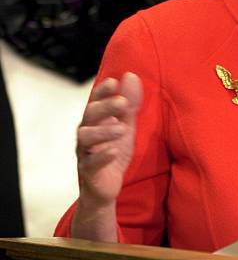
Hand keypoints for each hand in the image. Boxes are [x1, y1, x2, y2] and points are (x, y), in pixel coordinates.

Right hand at [76, 72, 141, 207]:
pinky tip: (114, 151)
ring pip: (85, 137)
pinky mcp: (89, 172)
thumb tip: (131, 75)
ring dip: (103, 131)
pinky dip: (102, 156)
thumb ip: (130, 103)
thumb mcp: (126, 124)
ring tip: (122, 128)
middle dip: (105, 107)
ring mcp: (85, 152)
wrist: (107, 184)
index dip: (102, 91)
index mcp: (96, 120)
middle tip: (123, 103)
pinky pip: (90, 163)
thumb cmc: (114, 149)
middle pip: (89, 114)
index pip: (95, 100)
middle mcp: (86, 133)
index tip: (114, 82)